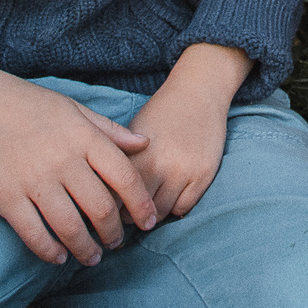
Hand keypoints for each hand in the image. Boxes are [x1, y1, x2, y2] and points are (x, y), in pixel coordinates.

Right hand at [0, 66, 155, 266]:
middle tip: (116, 243)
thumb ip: (110, 131)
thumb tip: (145, 143)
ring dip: (86, 249)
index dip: (141, 204)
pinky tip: (58, 256)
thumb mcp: (75, 109)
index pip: (125, 177)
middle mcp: (64, 160)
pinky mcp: (7, 197)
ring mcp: (35, 180)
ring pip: (70, 227)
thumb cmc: (32, 106)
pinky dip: (50, 251)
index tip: (149, 222)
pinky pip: (34, 233)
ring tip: (92, 257)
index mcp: (85, 138)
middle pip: (101, 209)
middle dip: (113, 233)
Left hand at [125, 42, 252, 219]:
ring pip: (160, 213)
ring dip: (151, 215)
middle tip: (126, 214)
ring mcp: (183, 172)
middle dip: (128, 216)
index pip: (114, 194)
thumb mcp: (133, 131)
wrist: (198, 91)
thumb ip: (121, 161)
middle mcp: (159, 166)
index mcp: (136, 154)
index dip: (108, 205)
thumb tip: (105, 192)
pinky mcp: (203, 176)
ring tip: (146, 208)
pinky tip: (168, 198)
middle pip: (136, 209)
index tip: (108, 208)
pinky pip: (183, 208)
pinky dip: (173, 209)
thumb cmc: (162, 112)